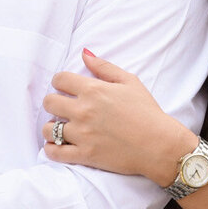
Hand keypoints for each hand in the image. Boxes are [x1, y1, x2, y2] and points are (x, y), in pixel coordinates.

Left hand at [41, 50, 197, 186]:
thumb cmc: (147, 112)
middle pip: (49, 102)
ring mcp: (82, 134)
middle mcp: (83, 110)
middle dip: (54, 103)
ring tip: (62, 128)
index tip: (65, 89)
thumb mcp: (130, 82)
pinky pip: (54, 152)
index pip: (59, 79)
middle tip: (63, 108)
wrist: (159, 144)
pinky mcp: (84, 155)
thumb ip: (104, 67)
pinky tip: (57, 145)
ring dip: (52, 127)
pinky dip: (51, 149)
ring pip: (48, 128)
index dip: (60, 82)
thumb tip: (84, 53)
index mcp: (93, 90)